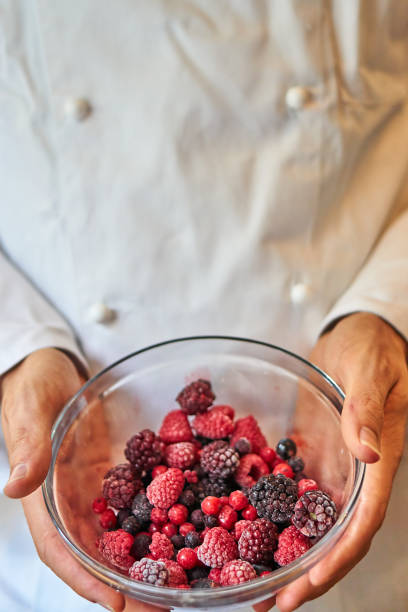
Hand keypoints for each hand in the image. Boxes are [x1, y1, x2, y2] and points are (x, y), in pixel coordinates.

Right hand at [1, 348, 161, 611]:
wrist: (53, 369)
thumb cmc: (32, 387)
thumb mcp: (28, 410)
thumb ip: (28, 446)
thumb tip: (16, 486)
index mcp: (44, 497)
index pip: (58, 548)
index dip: (83, 579)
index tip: (115, 603)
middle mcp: (72, 502)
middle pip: (95, 554)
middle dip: (125, 583)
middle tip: (161, 610)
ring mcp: (97, 490)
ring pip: (121, 535)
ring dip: (147, 562)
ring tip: (181, 585)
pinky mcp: (118, 473)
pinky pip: (141, 500)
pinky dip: (160, 520)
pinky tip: (188, 530)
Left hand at [255, 312, 407, 611]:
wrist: (357, 335)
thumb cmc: (372, 347)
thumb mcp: (372, 370)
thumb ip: (368, 409)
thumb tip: (370, 454)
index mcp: (379, 462)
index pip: (362, 521)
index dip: (337, 557)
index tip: (308, 583)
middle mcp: (353, 474)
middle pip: (334, 535)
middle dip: (306, 573)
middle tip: (271, 605)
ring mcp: (331, 467)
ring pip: (310, 521)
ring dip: (285, 553)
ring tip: (253, 584)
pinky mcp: (310, 454)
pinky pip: (291, 491)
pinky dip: (271, 515)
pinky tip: (243, 532)